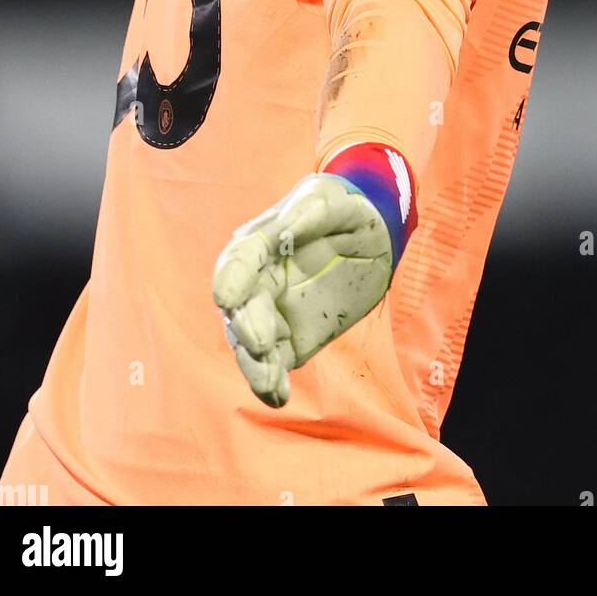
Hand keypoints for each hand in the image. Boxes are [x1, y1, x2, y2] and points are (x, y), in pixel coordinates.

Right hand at [212, 172, 392, 406]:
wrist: (369, 238)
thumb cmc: (343, 210)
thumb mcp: (333, 200)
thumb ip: (313, 211)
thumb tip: (287, 228)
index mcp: (262, 242)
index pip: (239, 260)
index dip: (231, 277)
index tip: (226, 297)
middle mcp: (259, 281)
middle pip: (241, 307)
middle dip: (246, 326)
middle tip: (263, 341)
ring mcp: (272, 313)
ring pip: (250, 342)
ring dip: (254, 363)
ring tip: (269, 380)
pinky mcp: (291, 339)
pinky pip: (274, 364)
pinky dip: (270, 383)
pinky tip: (278, 396)